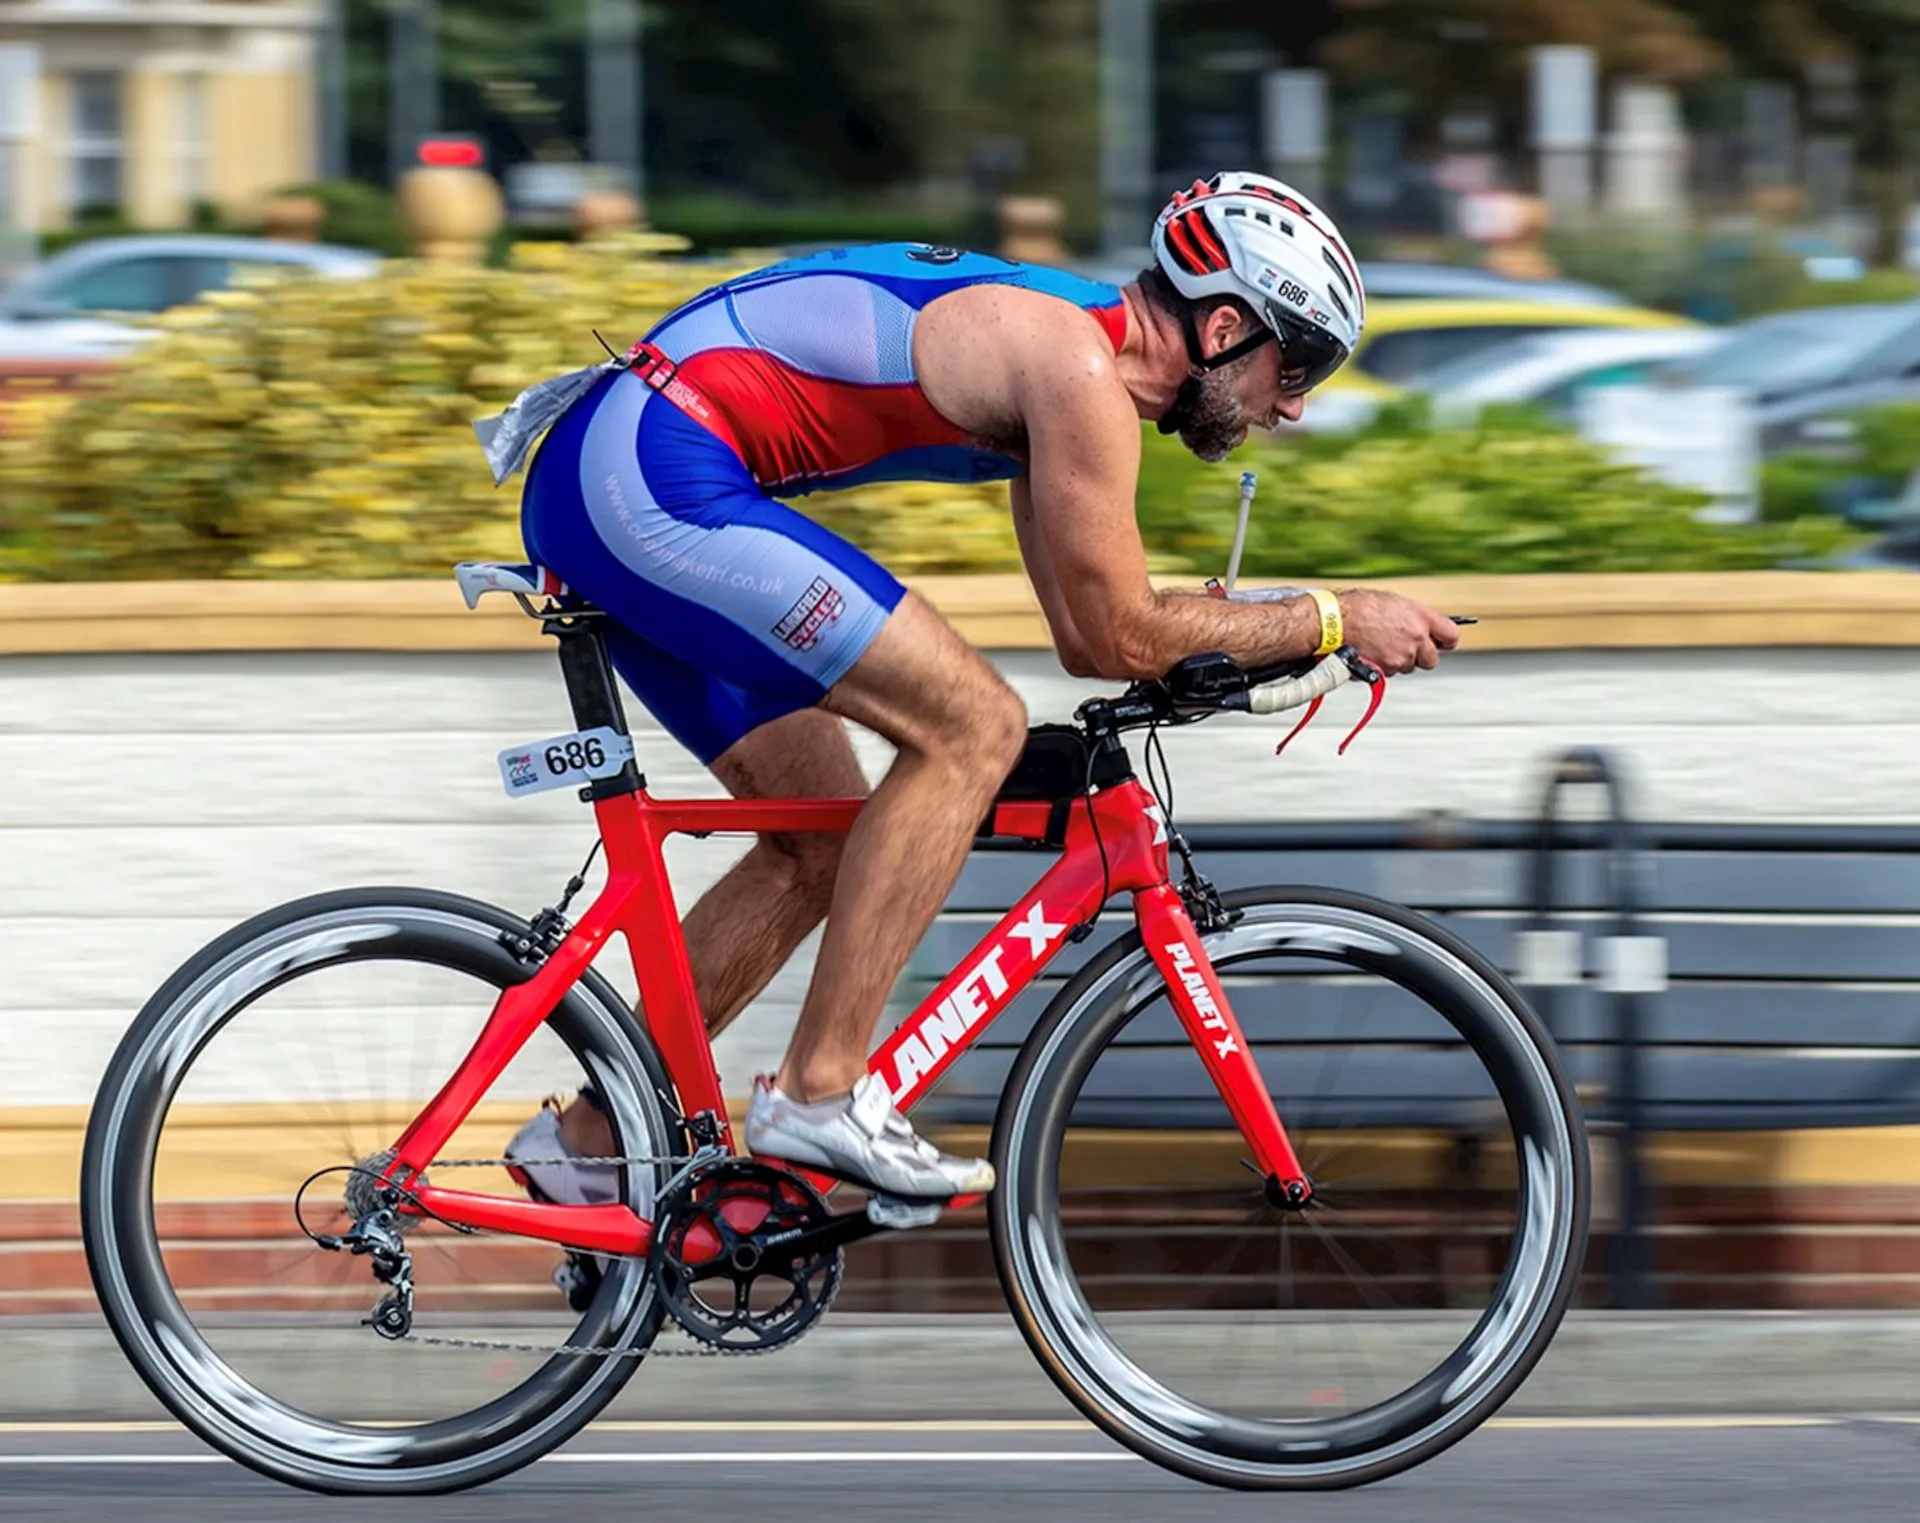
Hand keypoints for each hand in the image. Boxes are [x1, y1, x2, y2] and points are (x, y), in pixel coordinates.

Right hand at [1332, 589, 1460, 674]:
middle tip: (1406, 647)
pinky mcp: (1386, 671)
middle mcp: (1416, 639)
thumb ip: (1413, 617)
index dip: (1445, 641)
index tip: (1441, 642)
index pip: (1451, 635)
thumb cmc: (1358, 608)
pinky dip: (1383, 667)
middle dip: (1420, 656)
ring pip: (1408, 667)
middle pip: (1431, 660)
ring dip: (1399, 660)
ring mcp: (1402, 657)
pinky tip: (1371, 652)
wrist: (1334, 622)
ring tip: (1380, 646)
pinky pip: (1390, 673)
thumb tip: (1419, 625)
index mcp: (1422, 618)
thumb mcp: (1394, 603)